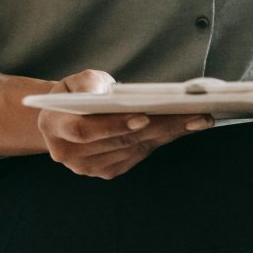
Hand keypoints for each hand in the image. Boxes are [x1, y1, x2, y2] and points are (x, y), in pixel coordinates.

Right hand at [34, 69, 210, 178]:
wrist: (69, 117)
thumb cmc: (77, 94)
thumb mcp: (75, 81)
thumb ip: (87, 83)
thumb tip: (102, 93)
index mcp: (54, 126)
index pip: (84, 131)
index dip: (114, 125)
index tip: (144, 117)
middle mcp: (68, 153)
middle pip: (120, 140)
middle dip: (160, 126)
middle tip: (193, 114)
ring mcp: (88, 167)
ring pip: (135, 148)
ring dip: (170, 134)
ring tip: (198, 119)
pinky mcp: (107, 172)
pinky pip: (140, 154)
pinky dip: (164, 139)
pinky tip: (186, 128)